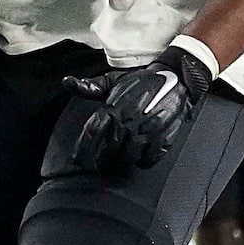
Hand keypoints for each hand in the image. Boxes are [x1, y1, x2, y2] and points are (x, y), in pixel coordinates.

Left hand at [59, 45, 214, 178]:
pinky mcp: (164, 137)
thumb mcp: (113, 81)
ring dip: (121, 162)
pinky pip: (150, 158)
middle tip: (98, 166)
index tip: (78, 160)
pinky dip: (143, 162)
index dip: (83, 150)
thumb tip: (68, 83)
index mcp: (114, 107)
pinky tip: (139, 158)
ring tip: (117, 164)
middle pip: (109, 149)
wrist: (175, 78)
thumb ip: (90, 87)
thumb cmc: (141, 82)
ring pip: (128, 156)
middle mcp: (129, 120)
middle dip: (101, 160)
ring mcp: (147, 130)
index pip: (92, 133)